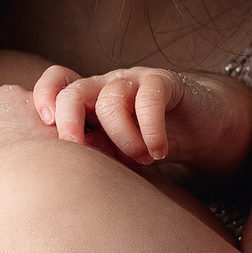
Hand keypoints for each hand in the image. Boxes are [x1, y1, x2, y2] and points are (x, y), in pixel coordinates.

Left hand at [32, 62, 251, 169]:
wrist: (206, 127)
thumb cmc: (153, 144)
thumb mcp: (118, 153)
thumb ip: (94, 154)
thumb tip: (65, 171)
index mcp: (90, 100)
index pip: (57, 82)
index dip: (45, 96)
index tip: (47, 126)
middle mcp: (107, 86)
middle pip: (73, 90)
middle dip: (70, 121)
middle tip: (82, 150)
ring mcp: (136, 81)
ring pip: (111, 100)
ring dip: (123, 138)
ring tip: (142, 159)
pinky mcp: (167, 82)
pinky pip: (149, 99)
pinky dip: (150, 130)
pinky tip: (158, 150)